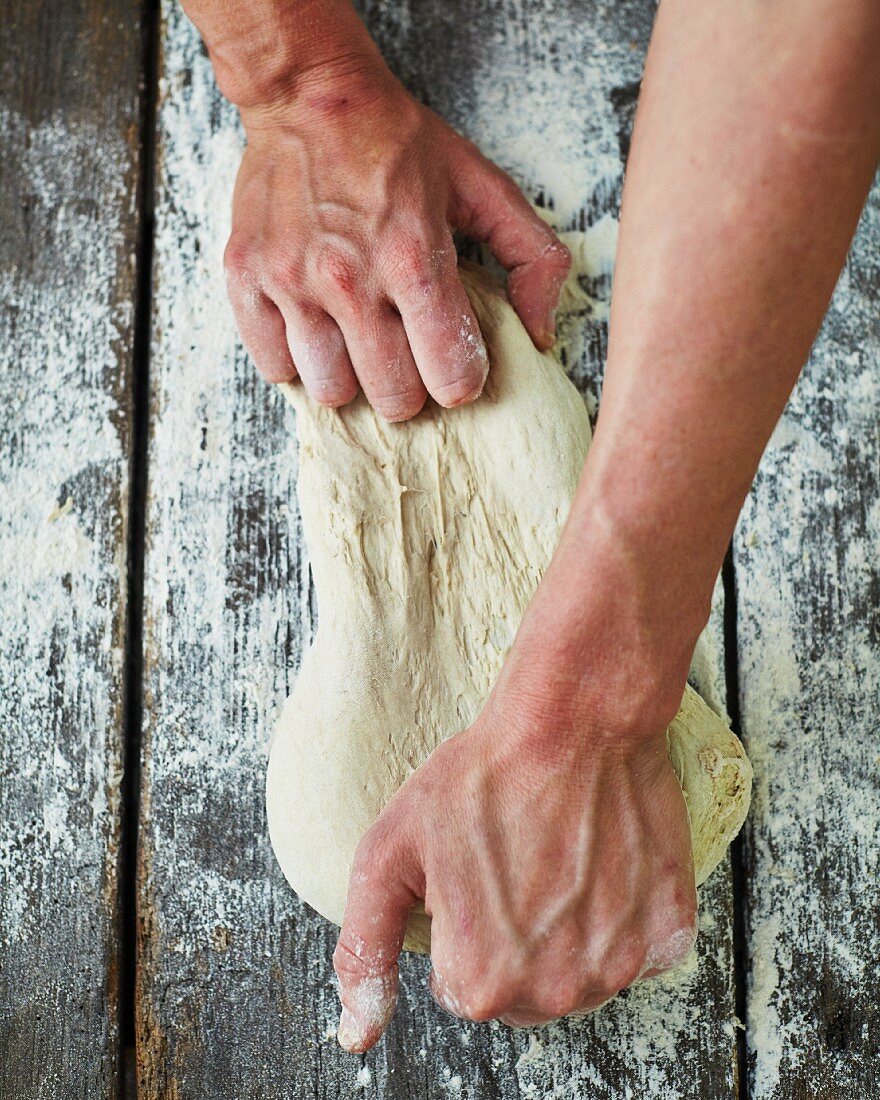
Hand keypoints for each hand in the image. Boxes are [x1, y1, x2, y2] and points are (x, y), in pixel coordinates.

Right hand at [224, 62, 570, 419]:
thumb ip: (533, 258)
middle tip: (406, 356)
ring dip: (351, 378)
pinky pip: (274, 366)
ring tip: (357, 342)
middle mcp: (349, 278)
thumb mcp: (484, 186)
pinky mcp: (247, 279)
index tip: (454, 363)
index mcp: (413, 258)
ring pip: (331, 392)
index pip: (450, 375)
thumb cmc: (399, 143)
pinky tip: (316, 329)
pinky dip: (297, 360)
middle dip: (410, 388)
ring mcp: (292, 281)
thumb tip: (540, 335)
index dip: (461, 380)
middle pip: (393, 398)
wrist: (309, 94)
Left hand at [331, 653, 697, 1050]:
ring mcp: (622, 964)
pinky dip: (620, 915)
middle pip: (520, 992)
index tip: (474, 875)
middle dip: (510, 940)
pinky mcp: (669, 930)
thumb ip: (366, 950)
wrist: (573, 721)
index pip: (460, 990)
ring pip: (578, 975)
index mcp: (483, 983)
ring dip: (566, 932)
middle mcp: (557, 990)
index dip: (460, 928)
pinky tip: (601, 862)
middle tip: (514, 864)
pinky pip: (636, 948)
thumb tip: (356, 1036)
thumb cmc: (480, 777)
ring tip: (557, 859)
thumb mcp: (389, 853)